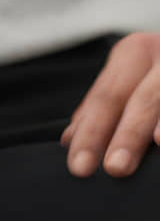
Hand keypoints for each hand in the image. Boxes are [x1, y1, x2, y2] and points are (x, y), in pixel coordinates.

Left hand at [61, 31, 159, 176]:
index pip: (105, 98)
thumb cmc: (157, 73)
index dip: (91, 133)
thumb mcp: (132, 78)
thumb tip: (70, 138)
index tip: (80, 166)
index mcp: (134, 52)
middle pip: (142, 99)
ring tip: (159, 144)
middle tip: (115, 167)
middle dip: (128, 135)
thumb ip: (104, 105)